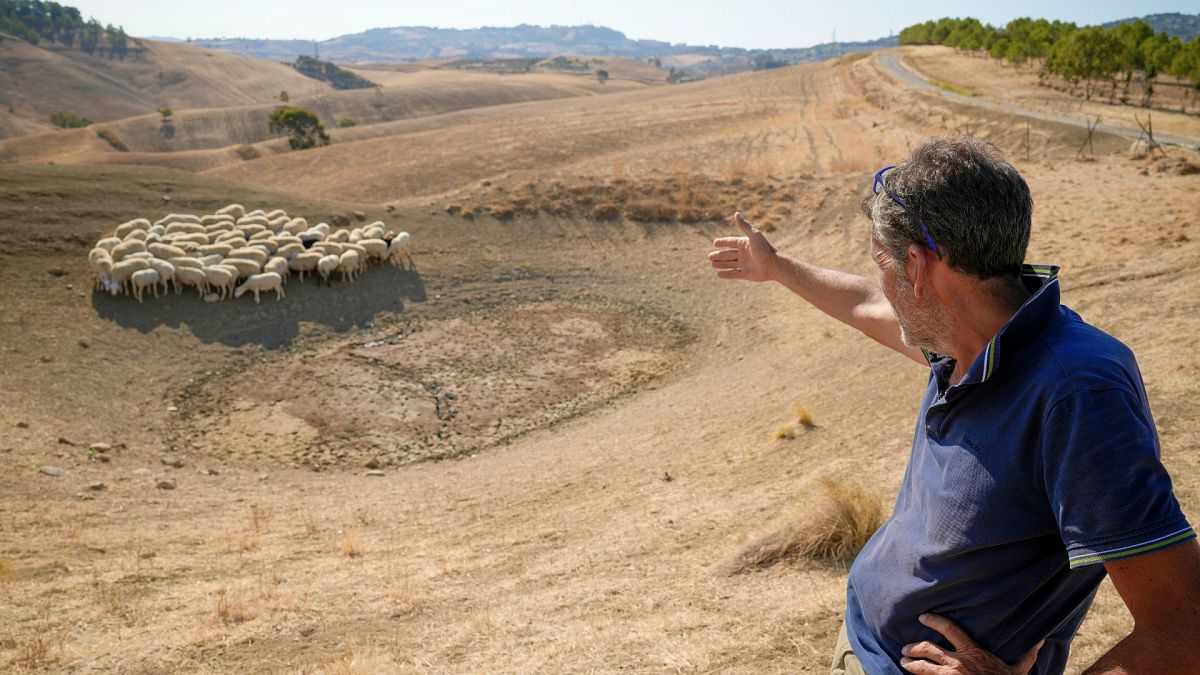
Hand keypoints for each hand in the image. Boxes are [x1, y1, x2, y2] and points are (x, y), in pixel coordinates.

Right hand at [708, 212, 777, 282]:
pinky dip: (726, 274)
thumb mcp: (754, 236)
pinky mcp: (746, 274)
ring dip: (721, 264)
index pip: (731, 242)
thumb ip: (744, 226)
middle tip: (709, 257)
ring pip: (729, 264)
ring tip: (712, 264)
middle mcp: (744, 254)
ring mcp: (745, 264)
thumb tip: (736, 213)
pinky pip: (734, 274)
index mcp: (745, 244)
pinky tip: (718, 274)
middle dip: (719, 255)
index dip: (723, 242)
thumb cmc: (764, 249)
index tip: (715, 243)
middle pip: (728, 254)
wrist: (774, 265)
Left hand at [900, 613, 1042, 674]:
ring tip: (903, 661)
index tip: (923, 617)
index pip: (949, 629)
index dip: (934, 620)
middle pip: (928, 648)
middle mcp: (958, 662)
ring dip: (910, 663)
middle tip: (905, 648)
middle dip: (913, 647)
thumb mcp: (1019, 670)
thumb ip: (1027, 656)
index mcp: (973, 652)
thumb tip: (1040, 642)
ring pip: (923, 667)